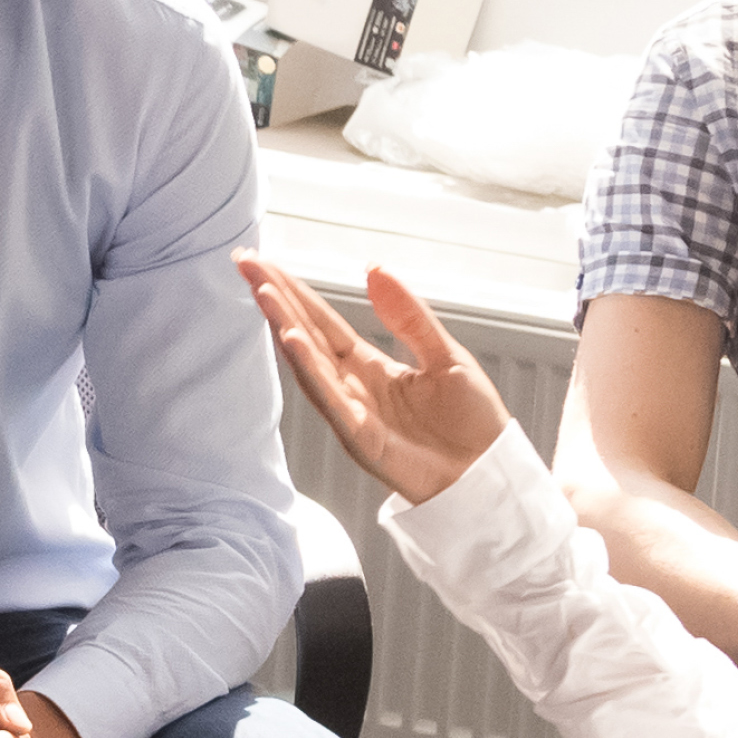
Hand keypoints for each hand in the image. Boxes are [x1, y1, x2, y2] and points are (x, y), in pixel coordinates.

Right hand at [244, 256, 514, 505]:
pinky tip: (293, 341)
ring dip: (283, 326)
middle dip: (274, 299)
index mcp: (370, 367)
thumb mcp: (446, 355)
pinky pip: (331, 399)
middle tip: (245, 263)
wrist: (492, 474)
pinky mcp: (362, 438)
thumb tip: (374, 269)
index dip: (292, 292)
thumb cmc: (473, 424)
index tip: (263, 263)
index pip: (321, 322)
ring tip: (263, 292)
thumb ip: (409, 315)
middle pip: (305, 335)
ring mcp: (352, 413)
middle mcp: (352, 388)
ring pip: (309, 363)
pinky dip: (310, 370)